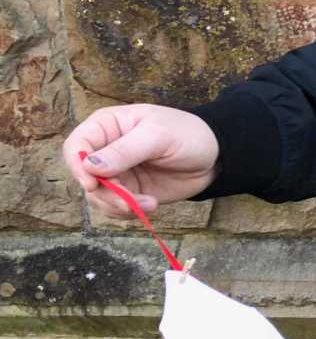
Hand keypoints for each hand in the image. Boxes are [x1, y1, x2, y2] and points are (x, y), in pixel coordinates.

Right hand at [61, 104, 220, 218]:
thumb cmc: (187, 134)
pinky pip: (116, 207)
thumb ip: (125, 151)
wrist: (215, 156)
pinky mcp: (130, 191)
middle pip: (84, 177)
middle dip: (104, 194)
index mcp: (106, 126)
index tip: (92, 184)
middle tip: (128, 203)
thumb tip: (90, 167)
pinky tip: (150, 206)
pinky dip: (128, 212)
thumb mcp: (158, 136)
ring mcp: (117, 173)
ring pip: (98, 196)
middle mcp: (106, 150)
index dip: (77, 166)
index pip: (76, 146)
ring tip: (148, 204)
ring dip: (118, 206)